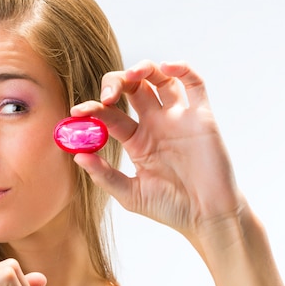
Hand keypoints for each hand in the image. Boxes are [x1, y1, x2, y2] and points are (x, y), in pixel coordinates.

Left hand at [72, 60, 243, 247]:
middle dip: (116, 84)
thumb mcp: (131, 194)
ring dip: (144, 69)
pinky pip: (194, 84)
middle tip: (108, 96)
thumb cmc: (170, 208)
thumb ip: (105, 175)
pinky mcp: (202, 116)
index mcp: (135, 140)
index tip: (77, 112)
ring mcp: (178, 117)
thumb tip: (77, 155)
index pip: (109, 114)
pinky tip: (166, 68)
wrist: (207, 218)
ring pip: (159, 80)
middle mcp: (154, 124)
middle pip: (131, 89)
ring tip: (132, 74)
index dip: (93, 109)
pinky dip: (182, 69)